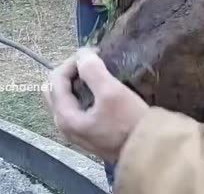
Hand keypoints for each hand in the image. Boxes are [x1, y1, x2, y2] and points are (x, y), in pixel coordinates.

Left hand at [43, 48, 149, 162]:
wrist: (148, 151)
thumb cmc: (130, 123)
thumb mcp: (112, 92)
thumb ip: (93, 70)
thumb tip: (83, 55)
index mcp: (65, 116)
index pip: (56, 78)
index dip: (73, 61)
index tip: (95, 53)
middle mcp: (65, 125)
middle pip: (55, 88)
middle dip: (71, 71)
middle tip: (92, 62)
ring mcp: (76, 130)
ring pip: (66, 97)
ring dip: (78, 81)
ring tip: (98, 72)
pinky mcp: (89, 131)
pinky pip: (78, 106)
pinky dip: (84, 93)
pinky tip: (101, 88)